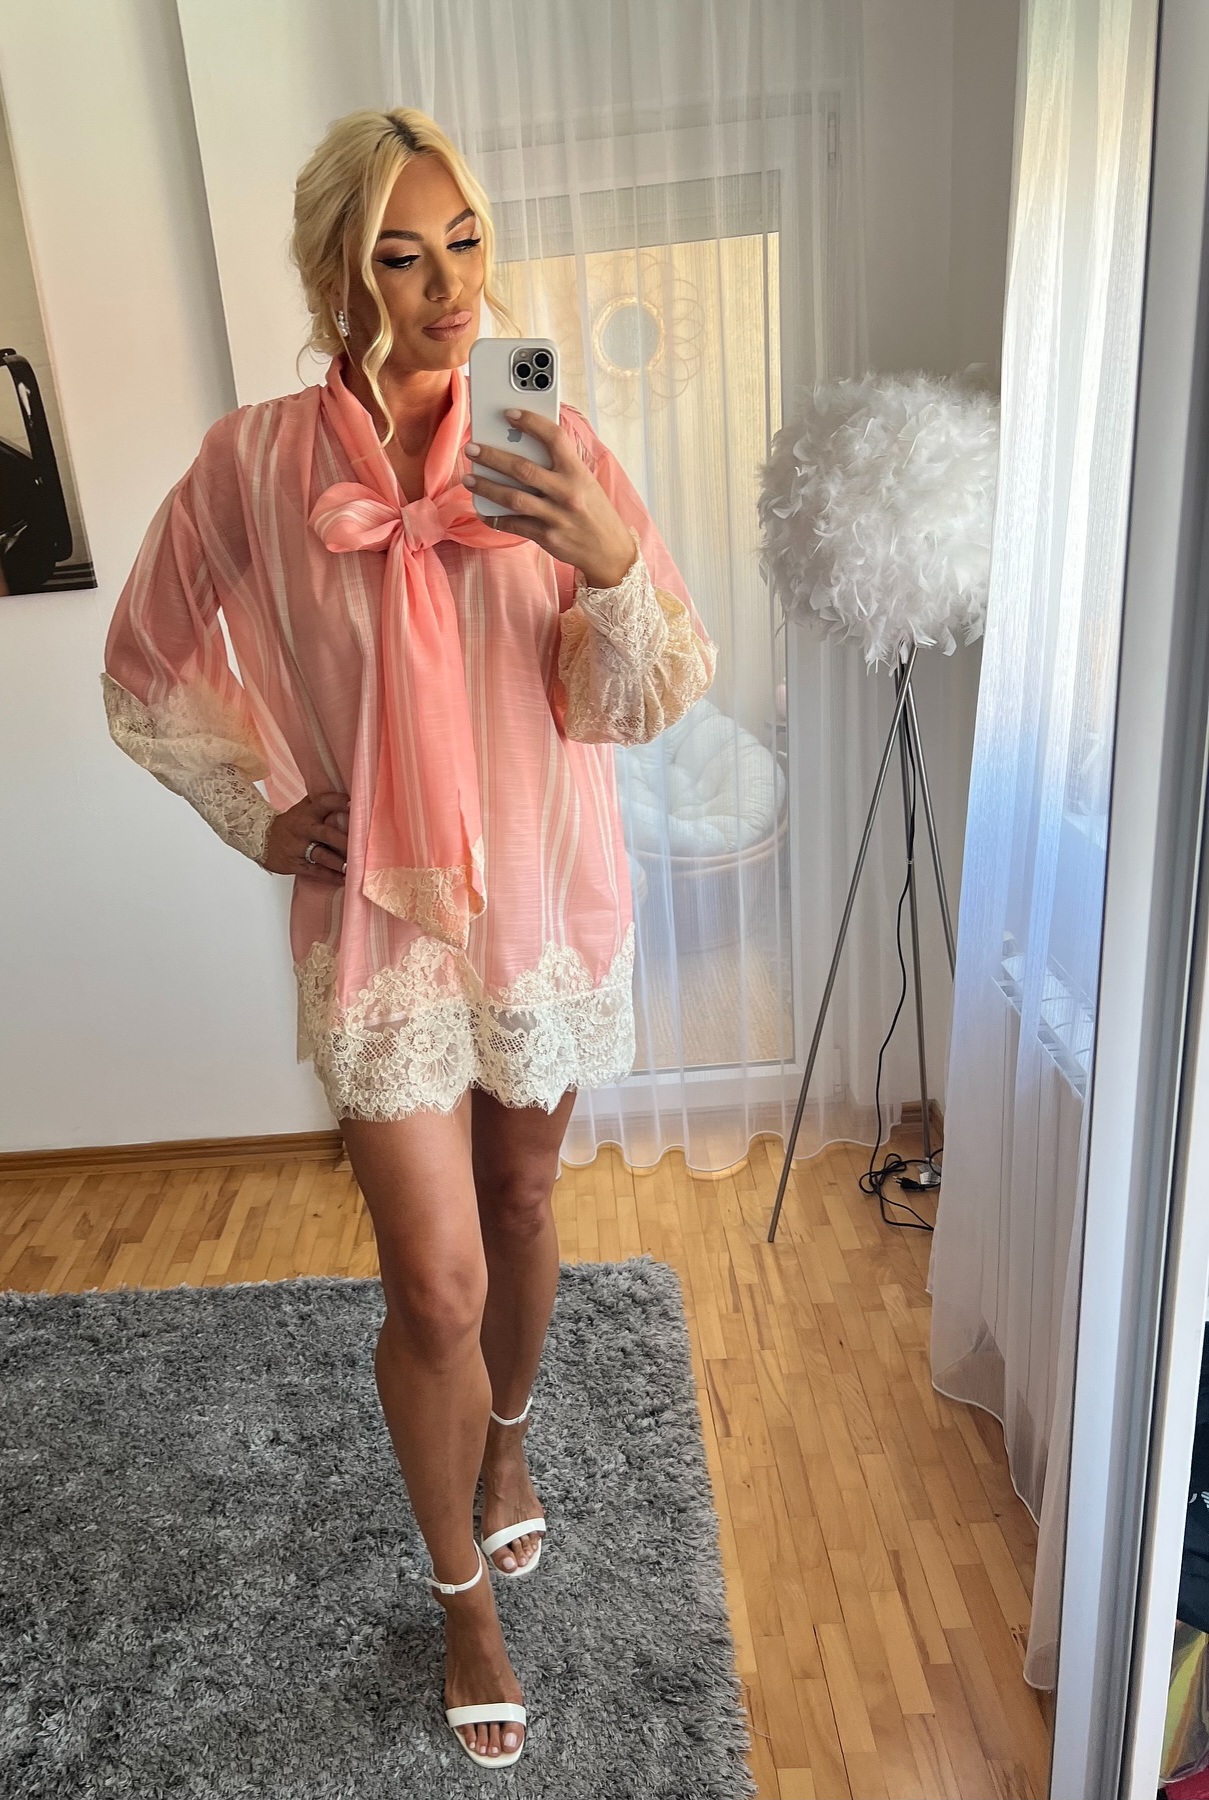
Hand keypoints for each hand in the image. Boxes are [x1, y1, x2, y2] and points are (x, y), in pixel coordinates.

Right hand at [264, 790, 348, 885]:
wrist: (261, 840)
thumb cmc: (290, 823)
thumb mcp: (303, 808)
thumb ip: (322, 802)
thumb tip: (350, 793)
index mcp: (308, 812)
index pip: (324, 803)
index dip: (338, 802)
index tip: (353, 804)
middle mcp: (305, 829)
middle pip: (326, 833)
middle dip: (343, 840)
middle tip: (361, 844)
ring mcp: (301, 848)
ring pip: (322, 855)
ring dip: (339, 862)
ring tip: (355, 866)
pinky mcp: (298, 865)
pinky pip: (317, 871)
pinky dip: (331, 876)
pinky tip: (345, 879)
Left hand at [463, 408, 637, 588]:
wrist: (610, 552)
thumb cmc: (594, 511)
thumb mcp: (585, 482)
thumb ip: (561, 465)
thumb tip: (525, 446)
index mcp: (578, 472)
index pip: (554, 438)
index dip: (531, 422)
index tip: (509, 414)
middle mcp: (567, 492)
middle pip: (523, 469)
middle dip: (492, 457)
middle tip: (472, 448)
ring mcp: (556, 516)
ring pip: (513, 498)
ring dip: (486, 486)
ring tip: (469, 478)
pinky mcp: (547, 537)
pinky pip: (514, 525)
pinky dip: (496, 518)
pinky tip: (483, 510)